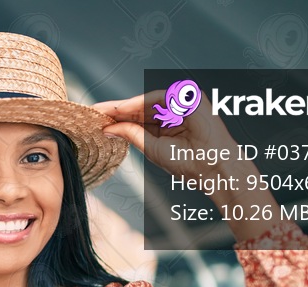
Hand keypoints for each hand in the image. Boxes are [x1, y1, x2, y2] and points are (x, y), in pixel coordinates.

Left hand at [94, 91, 281, 241]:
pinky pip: (158, 97)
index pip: (139, 118)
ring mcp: (183, 103)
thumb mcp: (153, 148)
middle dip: (116, 110)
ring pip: (147, 101)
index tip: (97, 120)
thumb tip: (108, 128)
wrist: (214, 168)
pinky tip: (121, 109)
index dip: (118, 119)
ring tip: (102, 110)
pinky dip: (139, 103)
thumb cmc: (189, 163)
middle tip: (93, 111)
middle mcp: (176, 110)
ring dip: (124, 106)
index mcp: (169, 124)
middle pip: (140, 108)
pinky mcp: (189, 98)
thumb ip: (132, 135)